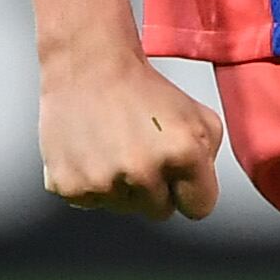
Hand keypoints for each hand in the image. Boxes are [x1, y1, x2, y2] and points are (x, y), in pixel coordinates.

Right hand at [38, 51, 225, 219]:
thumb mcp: (200, 115)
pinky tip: (94, 152)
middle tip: (143, 152)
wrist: (90, 68)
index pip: (200, 208)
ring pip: (124, 208)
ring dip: (123, 187)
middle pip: (160, 211)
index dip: (192, 191)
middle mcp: (143, 172)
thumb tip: (196, 190)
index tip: (181, 177)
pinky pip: (91, 203)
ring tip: (116, 147)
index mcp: (183, 153)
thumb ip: (209, 158)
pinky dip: (93, 184)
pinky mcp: (69, 187)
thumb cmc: (146, 90)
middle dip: (157, 189)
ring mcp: (104, 183)